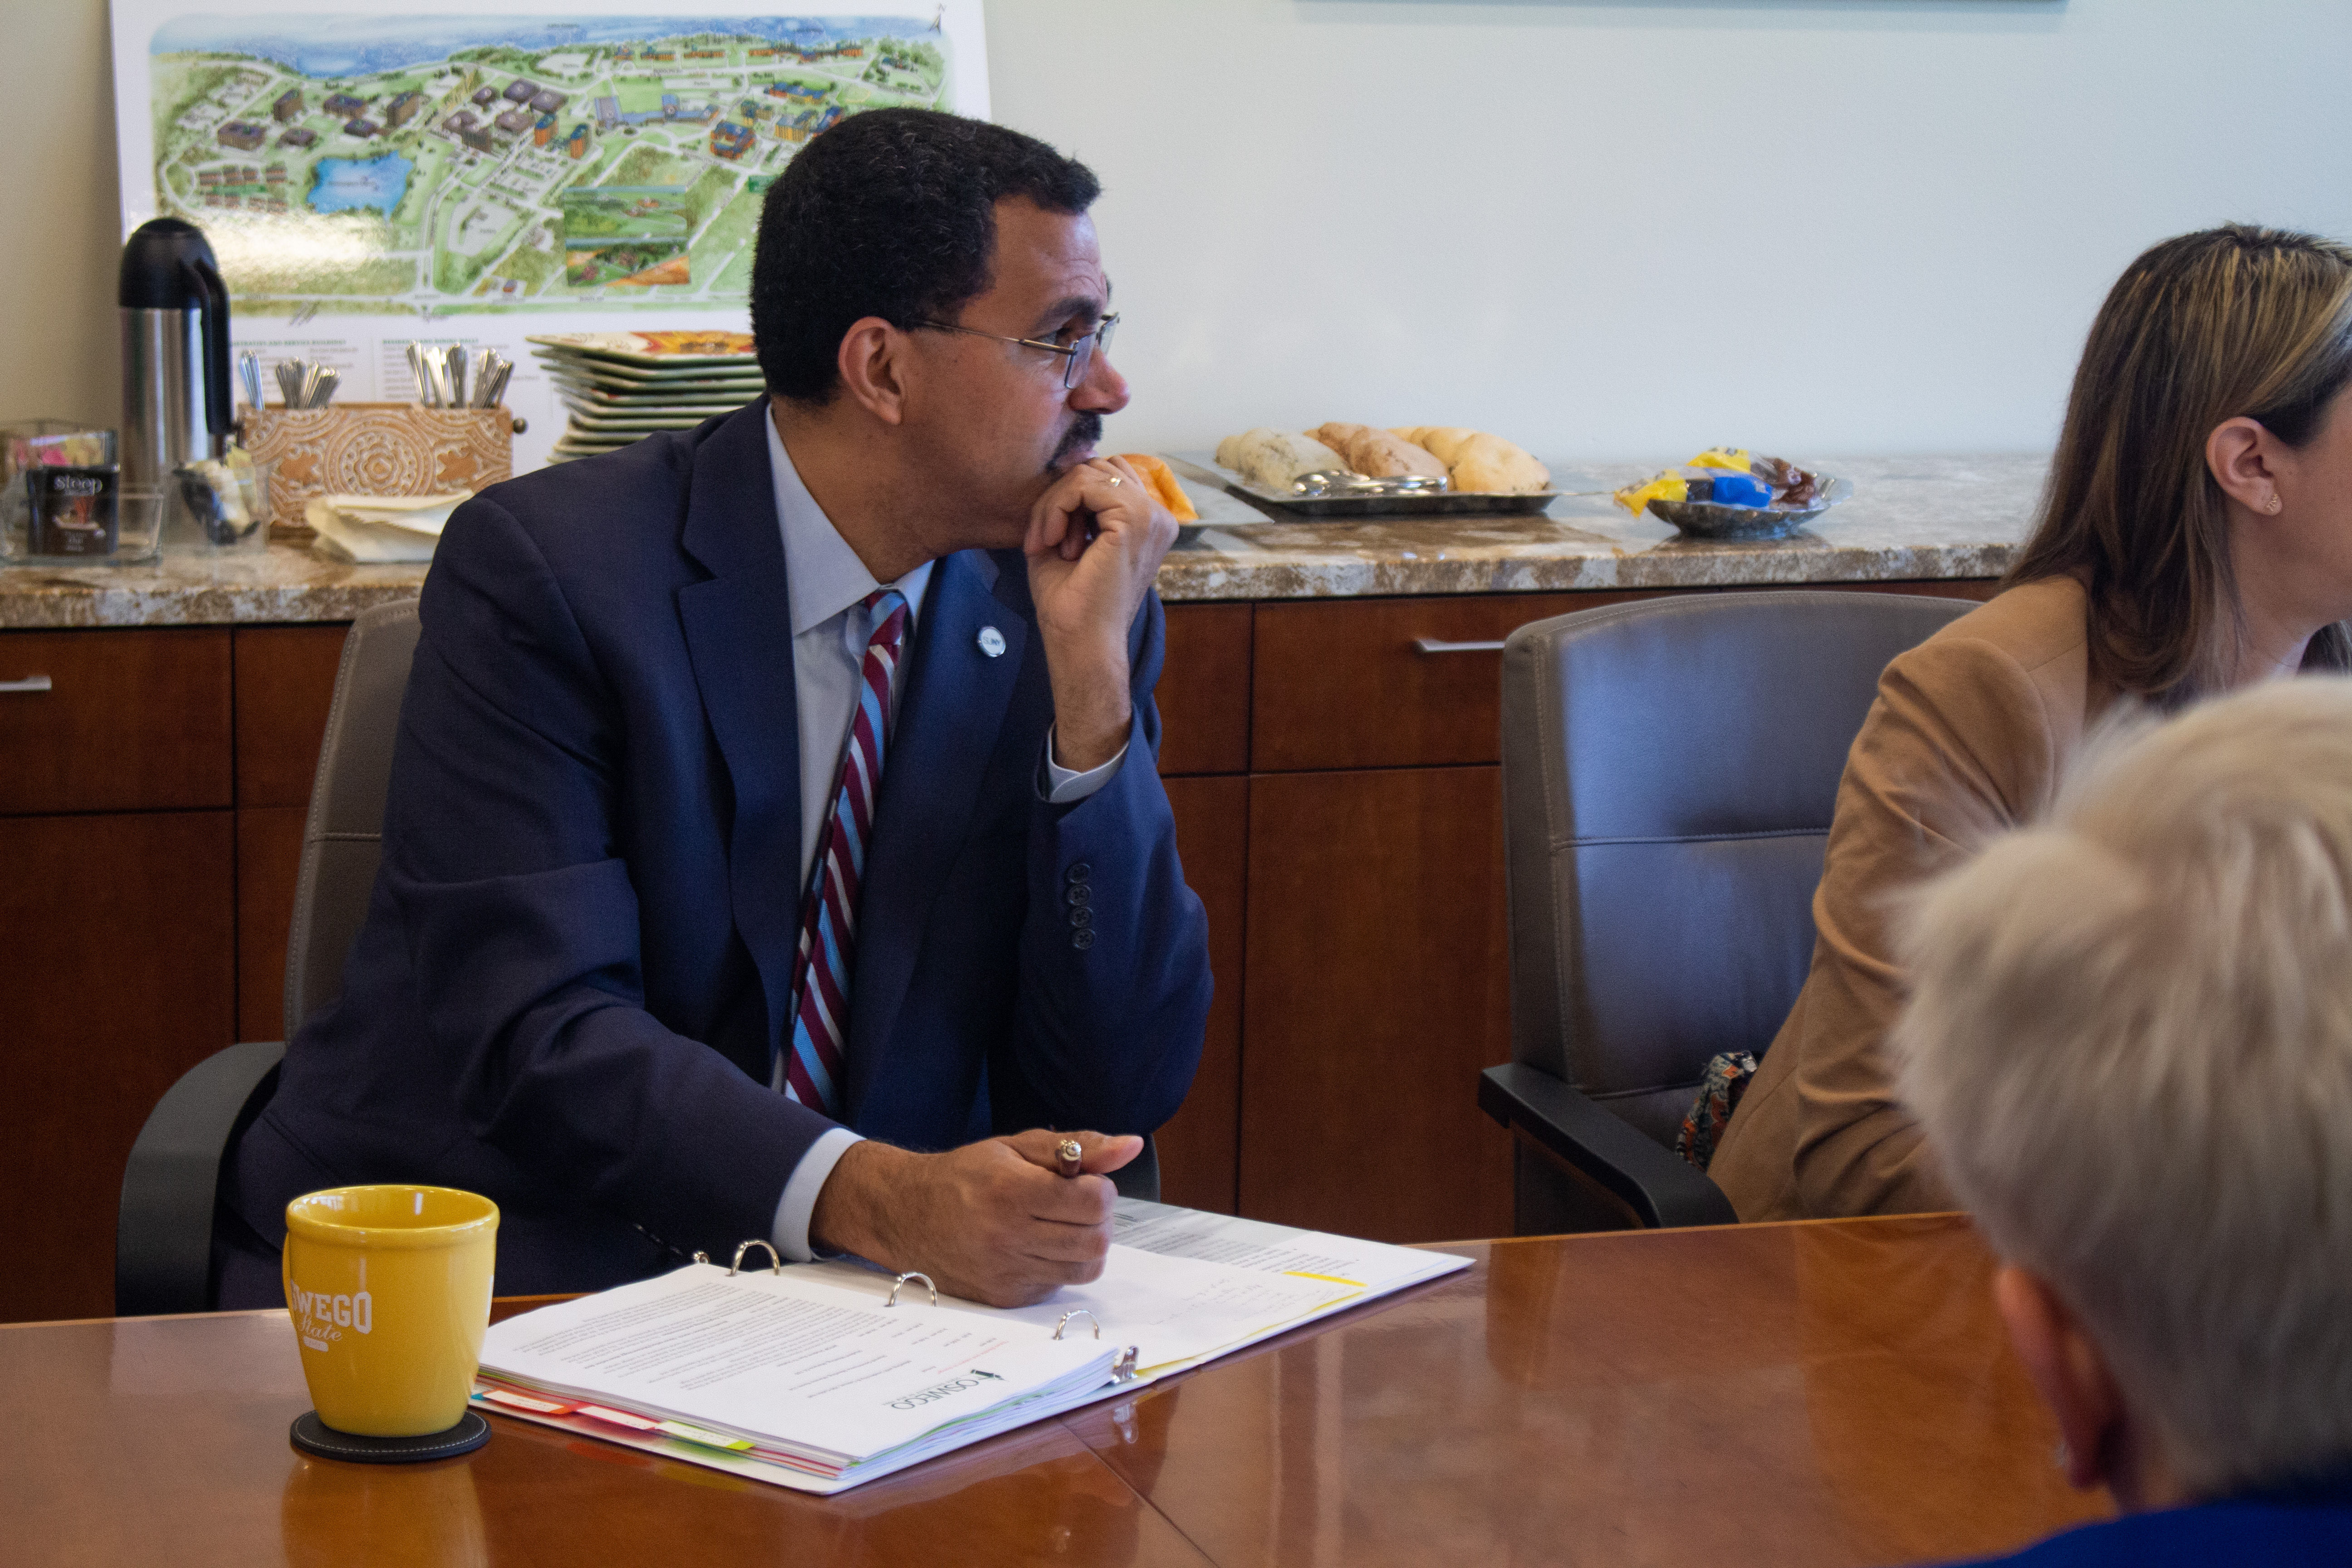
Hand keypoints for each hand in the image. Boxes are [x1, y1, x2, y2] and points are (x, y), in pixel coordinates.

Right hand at [808, 1130, 1143, 1306]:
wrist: (905, 1213)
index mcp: (1012, 1193)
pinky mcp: (1005, 1298)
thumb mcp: (1018, 1146)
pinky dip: (1060, 1266)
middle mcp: (1008, 1238)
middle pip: (1097, 1241)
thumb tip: (1129, 1146)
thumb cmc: (965, 1174)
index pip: (1095, 1203)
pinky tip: (1037, 1245)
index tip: (1083, 1181)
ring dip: (1085, 1245)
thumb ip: (1078, 1146)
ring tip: (1060, 1225)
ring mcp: (1006, 1274)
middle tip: (1076, 1204)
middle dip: (1099, 1219)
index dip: (1100, 1189)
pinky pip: (1058, 1287)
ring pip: (1085, 1269)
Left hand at [1024, 457, 1179, 771]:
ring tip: (1047, 543)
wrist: (1080, 643)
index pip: (1107, 476)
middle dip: (1061, 497)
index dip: (1068, 498)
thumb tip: (1065, 464)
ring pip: (1088, 473)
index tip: (1046, 539)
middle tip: (1044, 540)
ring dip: (1055, 504)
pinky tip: (1050, 541)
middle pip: (1099, 467)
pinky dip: (1055, 507)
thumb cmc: (1072, 603)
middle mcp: (1158, 516)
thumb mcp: (1067, 539)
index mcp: (1149, 522)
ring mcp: (1151, 516)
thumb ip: (1072, 502)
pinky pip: (1082, 484)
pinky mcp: (1134, 519)